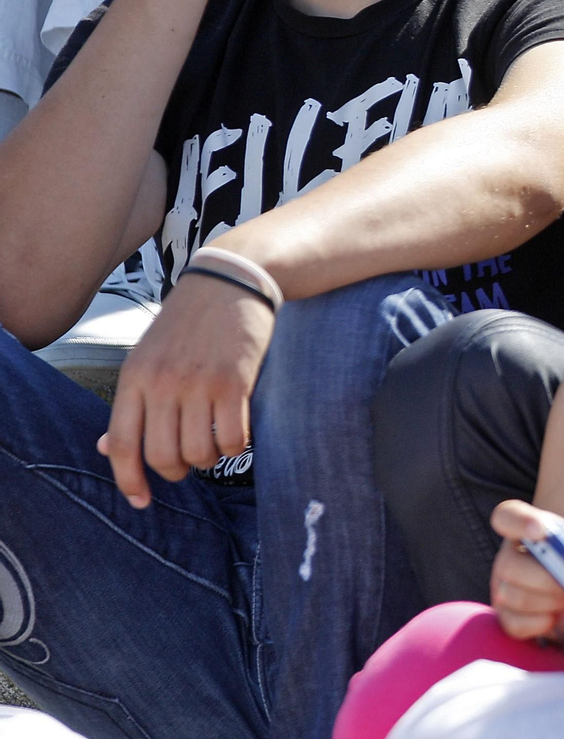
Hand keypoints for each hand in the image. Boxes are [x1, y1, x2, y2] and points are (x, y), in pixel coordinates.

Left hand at [97, 273, 272, 507]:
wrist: (230, 282)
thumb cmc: (187, 324)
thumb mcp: (146, 357)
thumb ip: (131, 403)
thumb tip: (107, 449)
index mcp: (134, 377)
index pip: (121, 443)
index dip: (128, 479)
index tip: (141, 501)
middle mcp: (163, 382)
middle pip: (162, 455)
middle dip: (176, 471)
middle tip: (188, 463)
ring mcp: (199, 383)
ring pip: (198, 452)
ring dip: (207, 459)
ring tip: (213, 446)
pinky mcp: (235, 382)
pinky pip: (232, 438)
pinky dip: (234, 447)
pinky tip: (235, 436)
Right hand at [490, 499, 563, 640]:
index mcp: (528, 529)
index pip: (507, 515)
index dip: (520, 521)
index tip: (541, 530)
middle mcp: (509, 555)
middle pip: (509, 565)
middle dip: (545, 580)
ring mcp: (503, 586)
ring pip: (510, 595)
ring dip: (545, 602)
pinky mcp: (506, 615)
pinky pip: (513, 623)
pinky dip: (537, 623)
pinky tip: (555, 618)